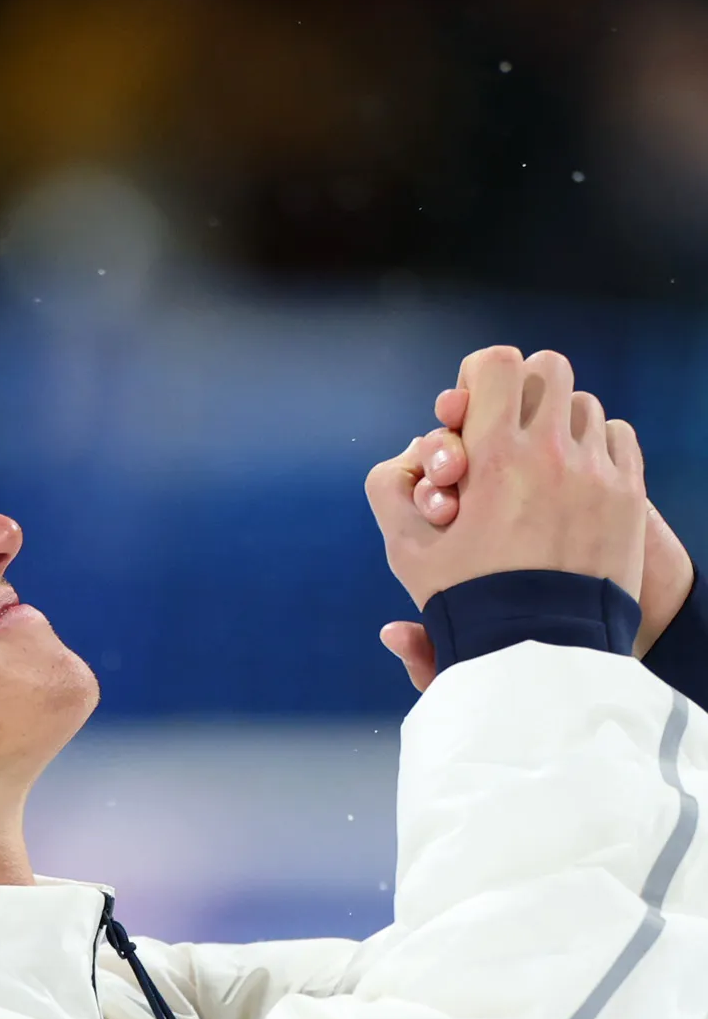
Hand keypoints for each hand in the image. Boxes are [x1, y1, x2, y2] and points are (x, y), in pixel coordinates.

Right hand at [379, 357, 690, 691]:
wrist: (539, 655)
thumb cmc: (468, 602)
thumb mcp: (408, 552)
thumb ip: (391, 490)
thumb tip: (410, 458)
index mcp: (495, 459)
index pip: (496, 363)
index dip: (478, 378)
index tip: (472, 411)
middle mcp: (552, 455)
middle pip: (548, 368)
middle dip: (522, 391)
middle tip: (506, 430)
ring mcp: (597, 473)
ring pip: (584, 405)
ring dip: (557, 424)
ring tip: (538, 465)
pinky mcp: (627, 496)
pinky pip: (617, 438)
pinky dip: (594, 447)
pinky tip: (572, 480)